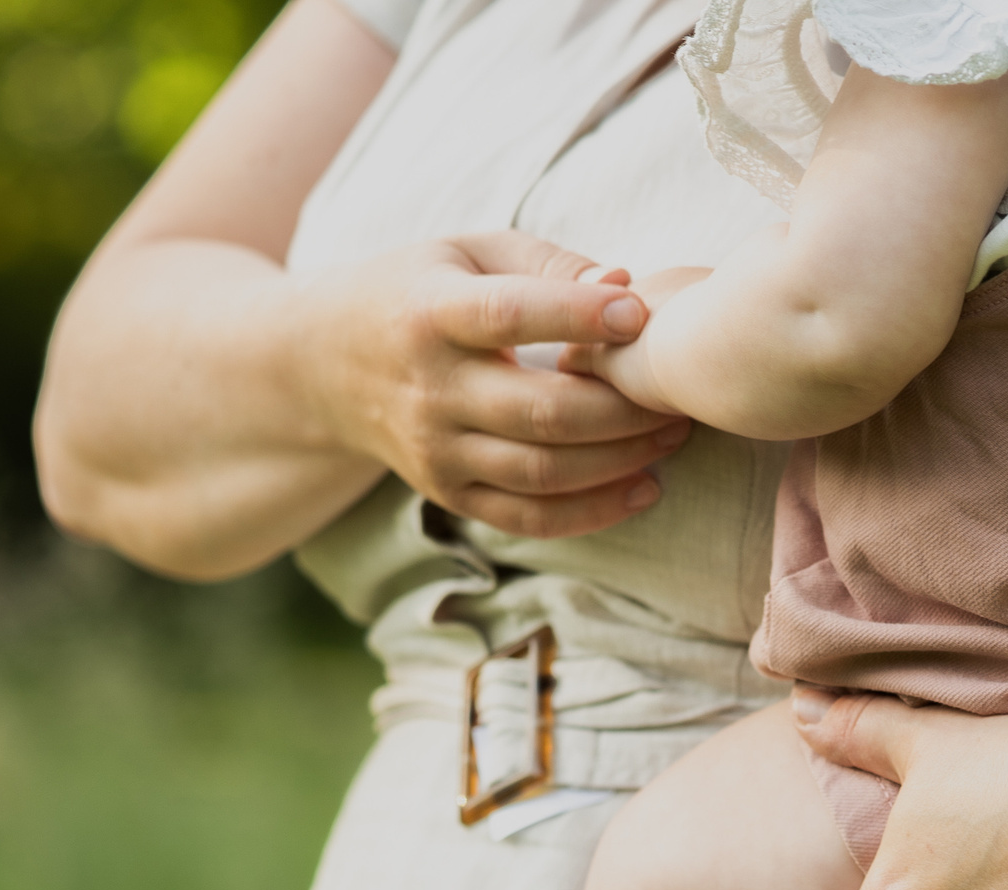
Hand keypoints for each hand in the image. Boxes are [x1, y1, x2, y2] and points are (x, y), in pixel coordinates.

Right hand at [302, 230, 693, 537]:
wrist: (327, 365)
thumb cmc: (421, 291)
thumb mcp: (470, 253)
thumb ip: (549, 264)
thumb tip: (626, 287)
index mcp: (430, 313)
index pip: (508, 316)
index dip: (577, 316)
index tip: (639, 314)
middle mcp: (430, 389)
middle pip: (543, 412)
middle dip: (626, 408)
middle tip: (680, 394)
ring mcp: (436, 451)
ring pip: (544, 472)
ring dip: (623, 459)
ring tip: (674, 433)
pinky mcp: (448, 495)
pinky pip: (529, 518)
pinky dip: (594, 512)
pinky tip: (645, 487)